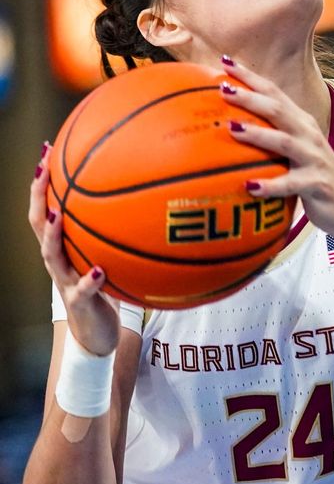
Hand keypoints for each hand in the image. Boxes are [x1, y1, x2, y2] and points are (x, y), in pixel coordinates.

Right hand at [30, 145, 119, 355]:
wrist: (97, 334)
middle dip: (39, 193)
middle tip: (43, 166)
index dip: (44, 180)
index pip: (47, 206)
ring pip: (51, 255)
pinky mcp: (80, 303)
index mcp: (64, 244)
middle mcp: (59, 259)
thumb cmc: (104, 286)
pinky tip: (100, 269)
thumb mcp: (108, 252)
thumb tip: (144, 192)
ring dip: (53, 233)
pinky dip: (90, 279)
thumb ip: (115, 229)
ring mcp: (66, 281)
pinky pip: (83, 290)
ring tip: (58, 214)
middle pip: (39, 222)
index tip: (47, 149)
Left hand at [219, 60, 333, 245]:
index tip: (226, 61)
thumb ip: (272, 139)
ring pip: (283, 141)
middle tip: (222, 88)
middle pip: (278, 110)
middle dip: (250, 97)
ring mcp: (314, 159)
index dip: (251, 77)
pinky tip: (249, 187)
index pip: (274, 93)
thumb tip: (229, 131)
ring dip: (257, 134)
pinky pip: (290, 183)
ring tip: (231, 128)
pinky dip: (270, 185)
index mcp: (302, 124)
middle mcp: (309, 136)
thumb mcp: (296, 154)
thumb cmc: (315, 180)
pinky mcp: (317, 184)